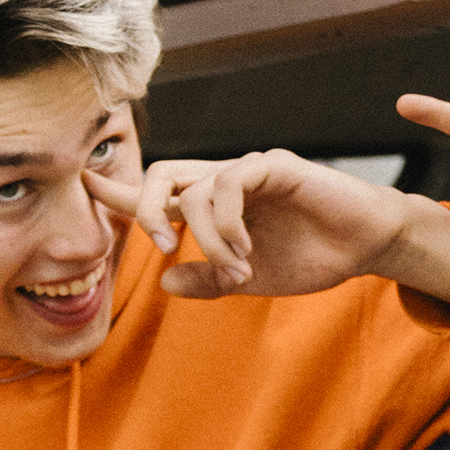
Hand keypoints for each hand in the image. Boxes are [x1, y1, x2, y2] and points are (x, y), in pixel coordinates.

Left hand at [84, 152, 449, 309]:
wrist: (367, 245)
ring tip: (236, 268)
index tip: (82, 186)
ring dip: (205, 237)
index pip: (156, 193)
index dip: (117, 193)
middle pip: (159, 175)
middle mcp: (224, 181)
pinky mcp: (274, 165)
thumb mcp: (250, 280)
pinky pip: (230, 183)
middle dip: (143, 208)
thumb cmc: (312, 255)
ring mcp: (247, 170)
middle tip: (159, 248)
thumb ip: (209, 281)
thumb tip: (166, 284)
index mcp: (213, 206)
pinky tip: (245, 250)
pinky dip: (227, 222)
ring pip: (195, 187)